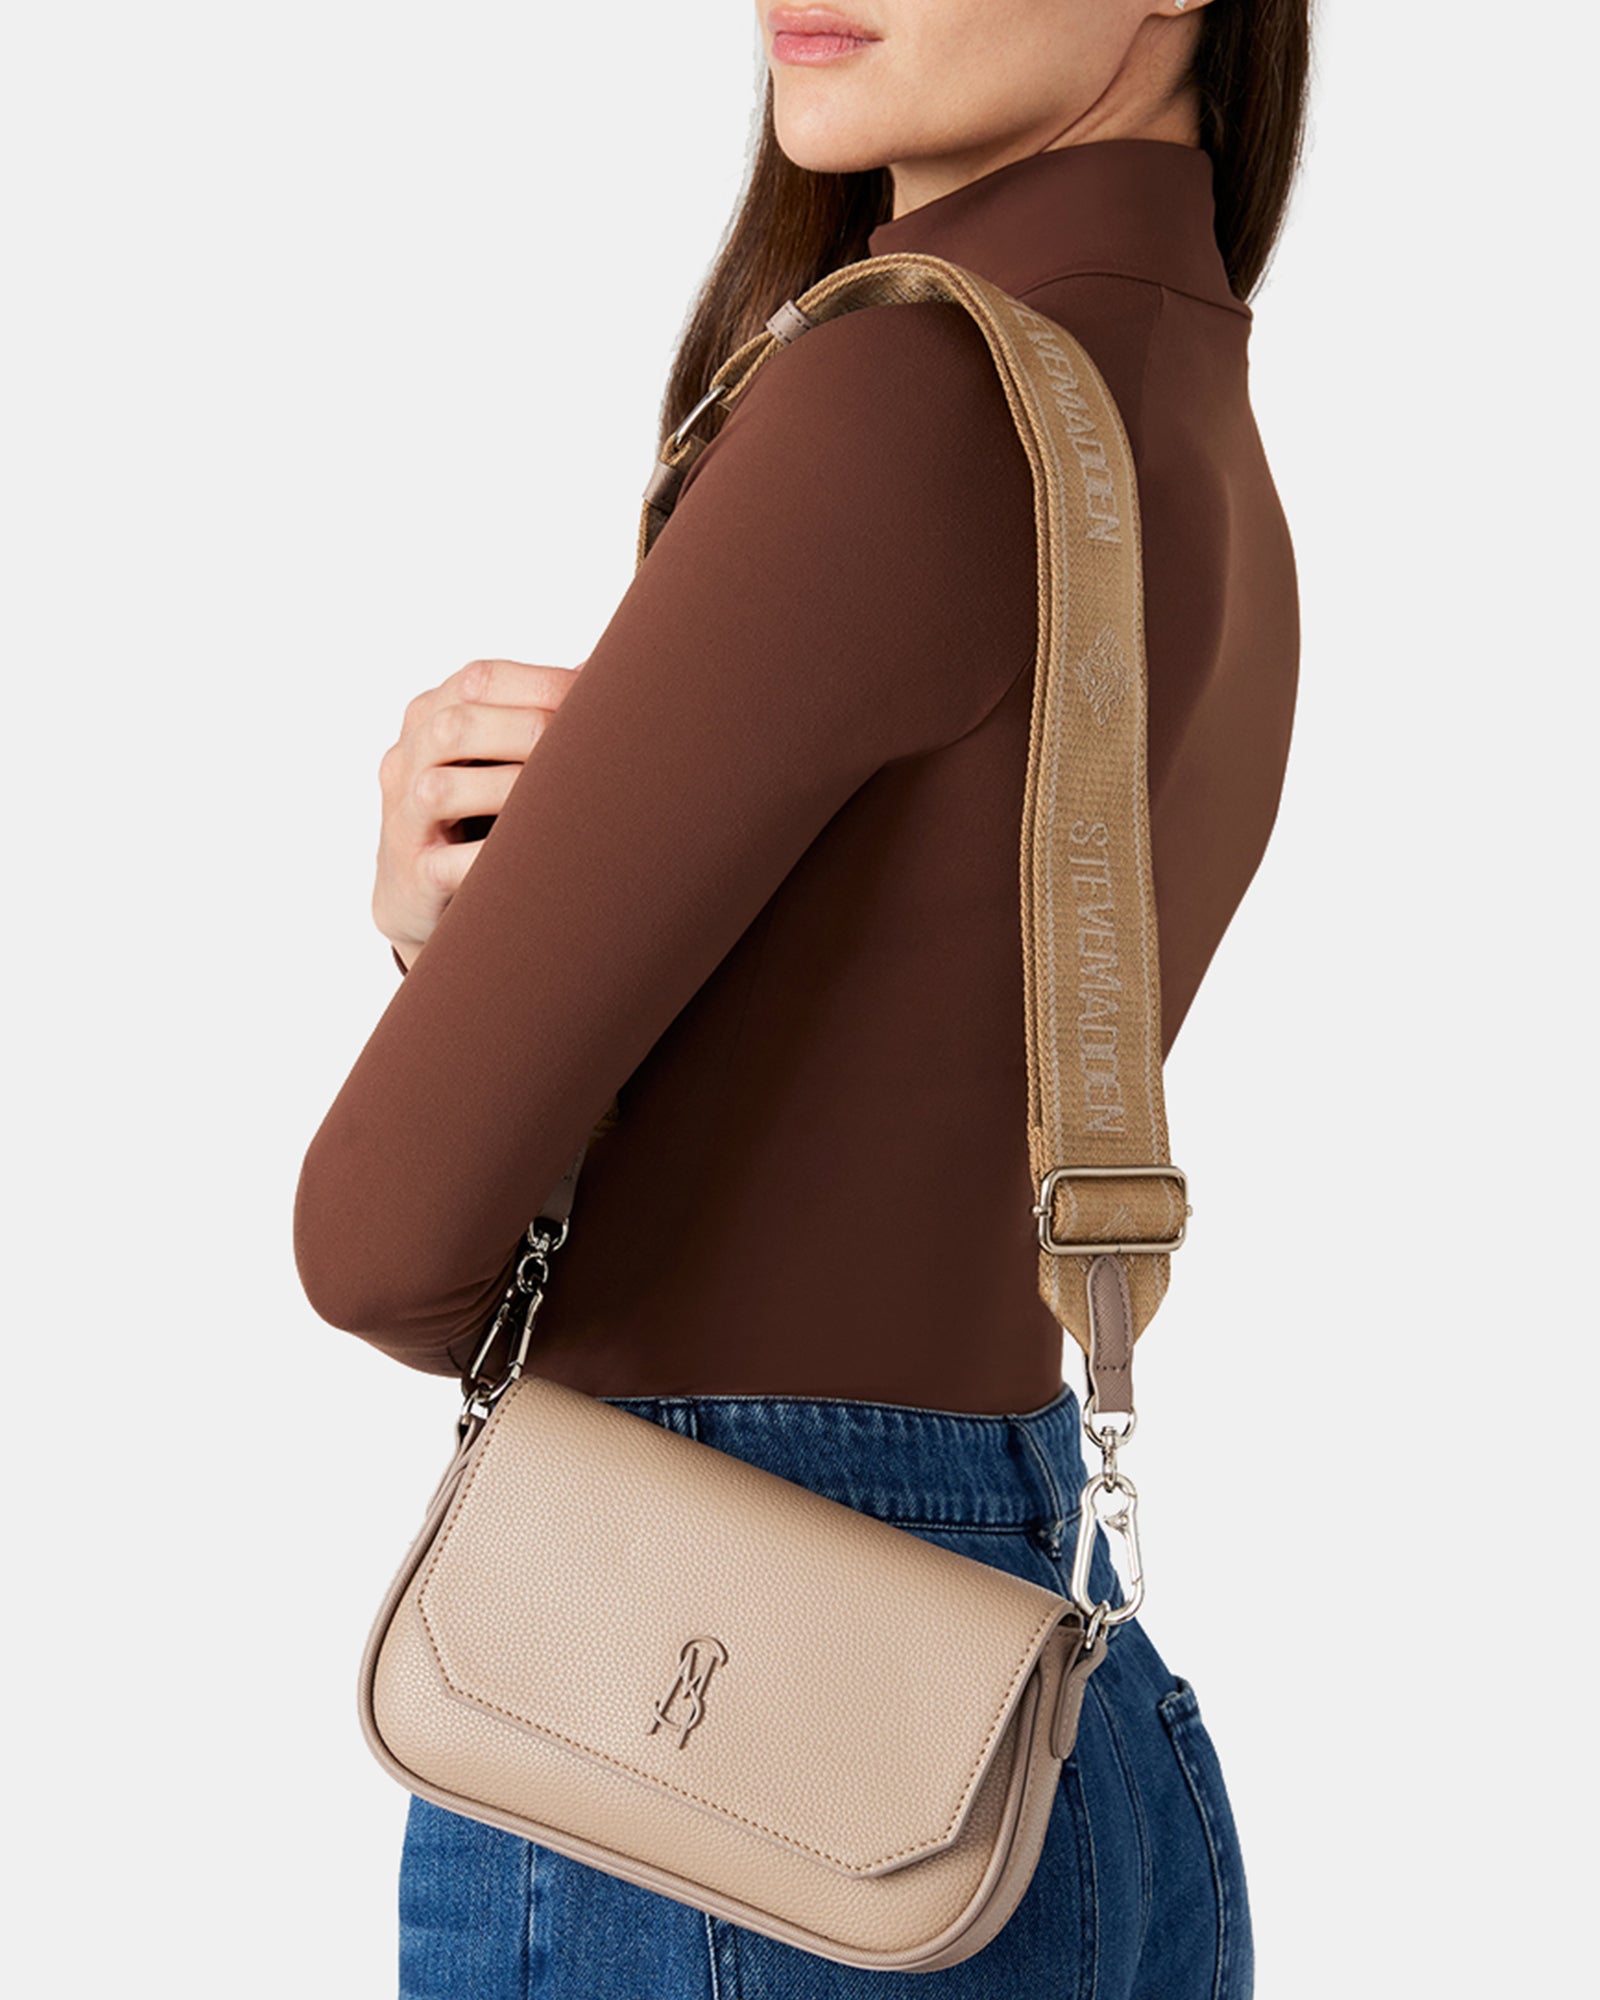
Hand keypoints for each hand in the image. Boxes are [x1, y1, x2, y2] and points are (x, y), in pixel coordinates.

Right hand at [374, 656, 583, 968]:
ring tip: (565, 800)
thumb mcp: (496, 753)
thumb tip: (610, 672)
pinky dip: (493, 858)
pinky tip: (539, 853)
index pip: (477, 680)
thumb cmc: (476, 809)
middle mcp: (408, 759)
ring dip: (509, 791)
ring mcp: (403, 818)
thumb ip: (538, 713)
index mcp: (430, 716)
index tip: (600, 701)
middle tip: (586, 751)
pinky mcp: (415, 874)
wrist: (419, 890)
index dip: (542, 686)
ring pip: (440, 791)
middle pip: (454, 727)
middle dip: (526, 732)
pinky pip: (449, 865)